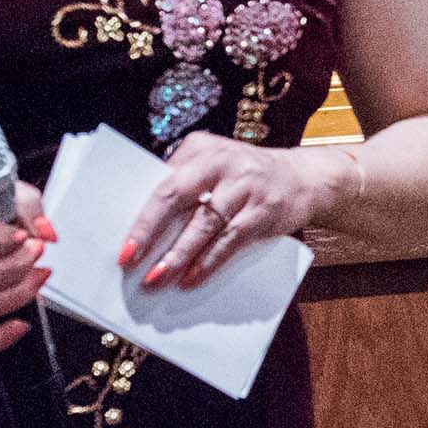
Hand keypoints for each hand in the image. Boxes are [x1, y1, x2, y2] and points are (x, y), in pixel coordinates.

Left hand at [117, 132, 347, 290]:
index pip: (162, 182)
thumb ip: (185, 185)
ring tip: (158, 278)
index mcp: (200, 148)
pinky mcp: (264, 210)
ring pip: (203, 223)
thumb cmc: (244, 177)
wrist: (304, 177)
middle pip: (176, 195)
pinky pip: (230, 240)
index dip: (141, 216)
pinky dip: (209, 261)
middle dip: (150, 230)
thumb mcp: (214, 167)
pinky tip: (192, 279)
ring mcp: (244, 185)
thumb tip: (146, 230)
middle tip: (131, 260)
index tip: (124, 245)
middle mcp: (220, 161)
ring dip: (179, 255)